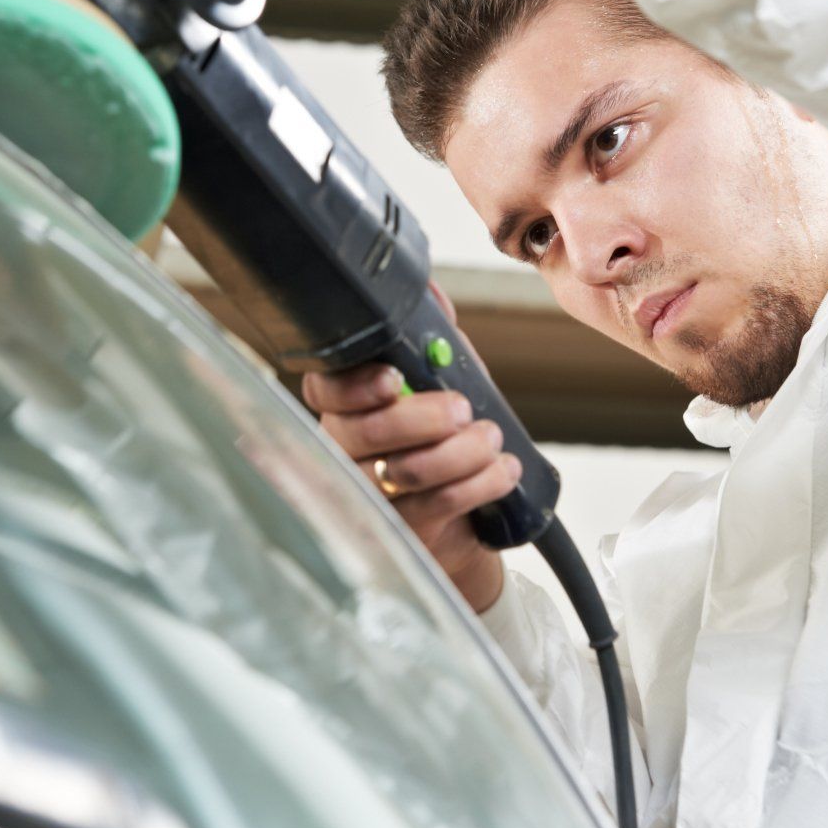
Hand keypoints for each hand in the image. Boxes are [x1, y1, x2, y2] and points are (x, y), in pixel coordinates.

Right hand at [302, 348, 516, 613]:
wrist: (465, 512)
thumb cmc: (443, 438)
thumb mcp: (440, 382)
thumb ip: (431, 339)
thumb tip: (431, 295)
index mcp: (345, 408)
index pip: (325, 391)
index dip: (353, 386)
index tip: (391, 378)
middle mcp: (345, 453)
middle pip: (361, 434)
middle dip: (420, 418)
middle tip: (463, 409)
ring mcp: (371, 497)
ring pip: (404, 472)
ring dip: (461, 452)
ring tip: (492, 440)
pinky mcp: (403, 532)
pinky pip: (437, 504)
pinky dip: (480, 483)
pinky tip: (503, 470)